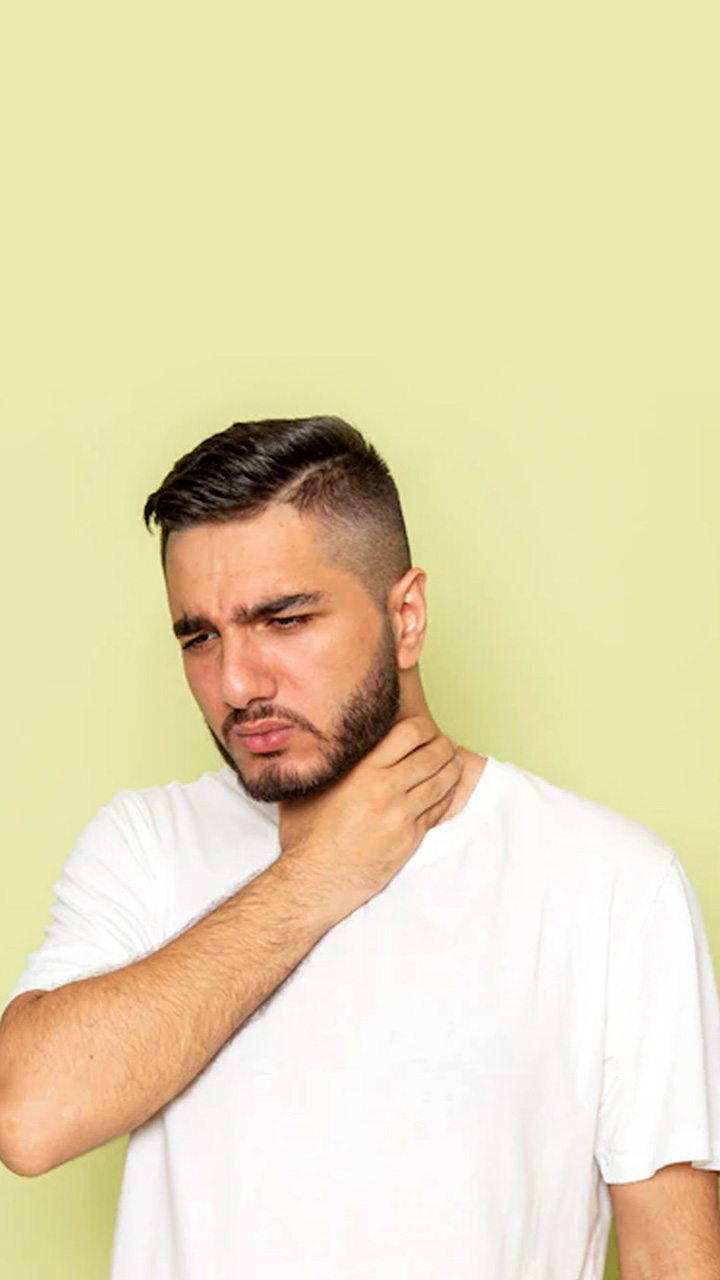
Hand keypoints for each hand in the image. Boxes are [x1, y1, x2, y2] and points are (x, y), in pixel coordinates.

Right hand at [277, 716, 462, 913]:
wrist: (315, 882)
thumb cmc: (306, 836)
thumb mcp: (313, 787)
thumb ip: (333, 763)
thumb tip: (337, 741)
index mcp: (364, 771)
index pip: (410, 733)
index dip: (423, 727)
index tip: (423, 729)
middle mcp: (387, 790)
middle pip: (434, 754)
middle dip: (443, 745)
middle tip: (443, 744)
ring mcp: (403, 816)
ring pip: (443, 782)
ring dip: (451, 768)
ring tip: (451, 763)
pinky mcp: (411, 839)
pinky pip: (440, 809)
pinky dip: (447, 795)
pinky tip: (445, 789)